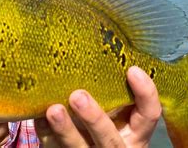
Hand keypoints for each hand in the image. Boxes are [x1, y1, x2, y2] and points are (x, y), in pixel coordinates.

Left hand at [36, 66, 160, 146]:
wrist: (88, 147)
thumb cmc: (101, 122)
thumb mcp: (115, 112)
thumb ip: (111, 93)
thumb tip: (93, 49)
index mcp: (134, 133)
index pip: (149, 114)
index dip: (146, 94)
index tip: (132, 69)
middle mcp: (116, 146)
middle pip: (109, 138)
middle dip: (94, 119)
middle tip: (78, 95)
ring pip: (79, 147)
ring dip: (66, 129)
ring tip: (53, 110)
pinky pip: (53, 146)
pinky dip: (45, 131)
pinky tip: (38, 116)